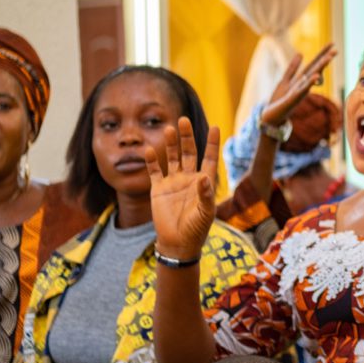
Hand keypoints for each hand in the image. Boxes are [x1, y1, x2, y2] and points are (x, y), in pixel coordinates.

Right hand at [146, 117, 218, 258]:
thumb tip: (203, 177)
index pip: (210, 158)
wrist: (178, 242)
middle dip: (187, 137)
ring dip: (170, 144)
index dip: (211, 144)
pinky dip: (152, 161)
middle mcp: (189, 178)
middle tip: (183, 120)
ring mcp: (173, 182)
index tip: (214, 127)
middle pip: (189, 152)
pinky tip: (149, 150)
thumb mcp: (205, 213)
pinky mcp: (159, 189)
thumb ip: (205, 195)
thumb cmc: (197, 229)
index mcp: (204, 182)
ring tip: (169, 129)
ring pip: (172, 158)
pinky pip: (154, 171)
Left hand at [260, 44, 336, 129]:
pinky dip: (309, 83)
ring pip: (311, 78)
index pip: (314, 64)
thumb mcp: (285, 81)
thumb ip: (292, 68)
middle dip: (324, 60)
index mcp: (301, 79)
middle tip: (335, 50)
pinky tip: (316, 76)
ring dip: (320, 68)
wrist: (271, 118)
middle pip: (315, 69)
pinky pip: (303, 90)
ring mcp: (299, 92)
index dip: (322, 54)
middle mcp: (303, 85)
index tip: (332, 44)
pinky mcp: (293, 99)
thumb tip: (300, 53)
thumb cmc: (279, 100)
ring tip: (328, 58)